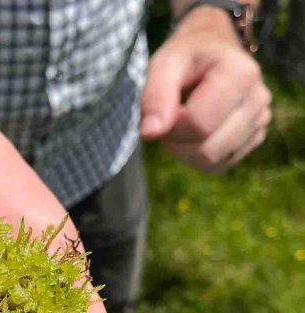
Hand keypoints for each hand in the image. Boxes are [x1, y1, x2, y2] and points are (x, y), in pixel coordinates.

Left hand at [140, 6, 270, 173]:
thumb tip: (150, 134)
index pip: (198, 124)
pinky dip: (197, 157)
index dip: (169, 125)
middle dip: (176, 141)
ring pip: (212, 161)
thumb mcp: (164, 64)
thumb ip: (154, 96)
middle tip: (169, 117)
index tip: (163, 108)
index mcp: (241, 74)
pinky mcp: (255, 138)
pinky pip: (219, 165)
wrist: (213, 50)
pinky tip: (194, 133)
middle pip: (207, 149)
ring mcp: (261, 121)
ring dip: (185, 150)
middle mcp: (259, 99)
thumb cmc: (186, 56)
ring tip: (182, 122)